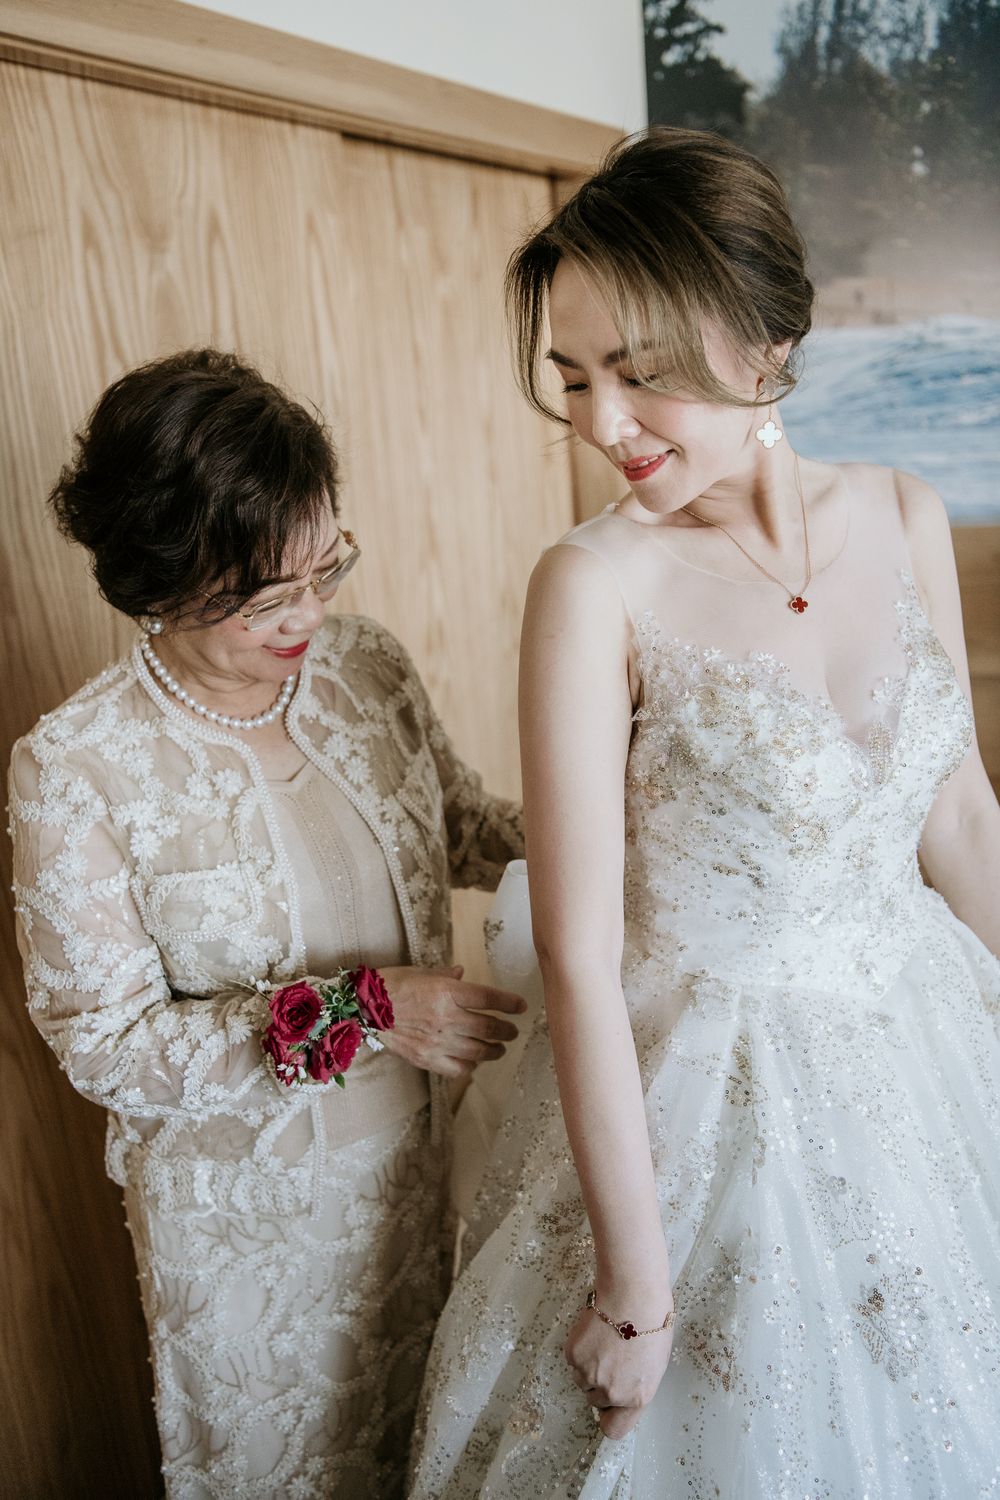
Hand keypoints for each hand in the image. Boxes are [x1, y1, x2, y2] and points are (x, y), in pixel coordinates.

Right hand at [378, 965, 526, 1078]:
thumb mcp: (420, 971)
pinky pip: (458, 1068)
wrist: (362, 1008)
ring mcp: (437, 1041)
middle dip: (506, 1031)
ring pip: (478, 1051)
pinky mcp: (426, 1059)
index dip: (510, 1004)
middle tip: (513, 1031)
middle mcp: (446, 1017)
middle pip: (489, 1028)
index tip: (522, 1007)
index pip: (489, 999)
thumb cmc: (390, 985)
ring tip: (499, 1049)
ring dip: (494, 1051)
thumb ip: (446, 975)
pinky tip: (473, 1062)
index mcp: (446, 991)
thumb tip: (462, 973)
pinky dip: (470, 1066)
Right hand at [565, 1287, 673, 1439]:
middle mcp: (611, 1392)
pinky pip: (573, 1361)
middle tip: (612, 1358)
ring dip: (590, 1367)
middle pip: (597, 1400)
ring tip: (605, 1341)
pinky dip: (581, 1350)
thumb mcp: (655, 1365)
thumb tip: (623, 1391)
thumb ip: (637, 1387)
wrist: (632, 1291)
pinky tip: (595, 1332)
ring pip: (582, 1380)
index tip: (610, 1406)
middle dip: (602, 1385)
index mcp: (637, 1397)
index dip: (610, 1417)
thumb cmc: (652, 1322)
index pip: (613, 1429)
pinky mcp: (573, 1355)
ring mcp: (590, 1375)